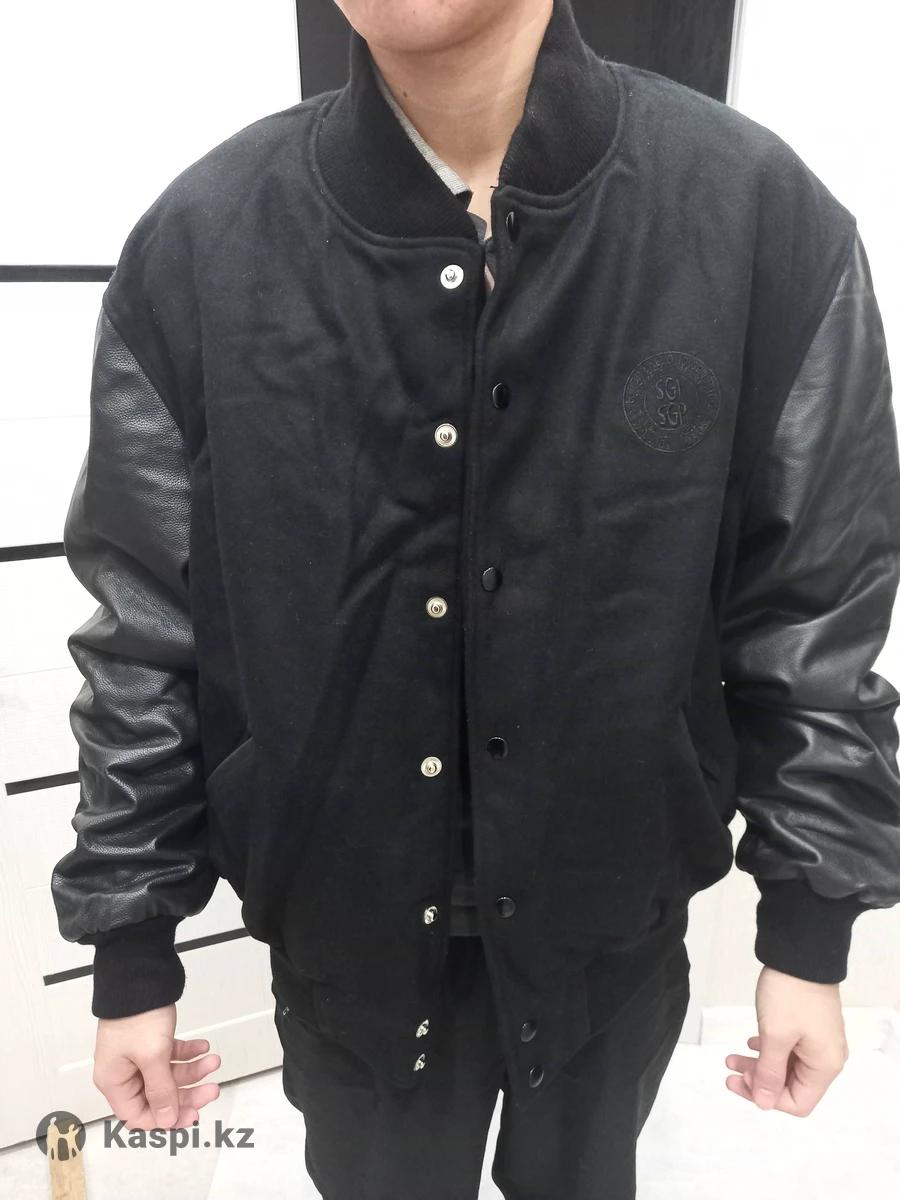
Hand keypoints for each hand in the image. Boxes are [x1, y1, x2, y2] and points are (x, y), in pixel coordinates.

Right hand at [93, 1004, 220, 1129]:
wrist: (140, 975)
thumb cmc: (139, 1017)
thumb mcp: (153, 1057)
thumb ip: (161, 1092)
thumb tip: (167, 1121)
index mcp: (115, 1082)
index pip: (138, 1116)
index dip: (165, 1119)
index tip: (191, 1116)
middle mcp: (124, 1072)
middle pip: (157, 1096)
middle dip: (187, 1093)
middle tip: (212, 1089)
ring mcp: (137, 1055)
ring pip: (168, 1074)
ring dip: (192, 1070)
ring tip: (214, 1059)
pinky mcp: (150, 1039)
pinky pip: (171, 1055)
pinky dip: (187, 1053)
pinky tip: (203, 1047)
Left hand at [724, 965, 848, 1115]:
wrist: (801, 953)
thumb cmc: (789, 995)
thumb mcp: (775, 1036)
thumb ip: (769, 1073)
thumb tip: (764, 1104)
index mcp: (824, 1066)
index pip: (798, 1103)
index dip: (768, 1098)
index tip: (741, 1081)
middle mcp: (827, 1058)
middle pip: (791, 1086)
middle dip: (758, 1081)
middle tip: (729, 1071)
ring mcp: (819, 1041)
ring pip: (787, 1066)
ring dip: (759, 1065)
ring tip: (731, 1057)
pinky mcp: (810, 1026)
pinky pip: (789, 1049)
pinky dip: (768, 1050)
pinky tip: (750, 1043)